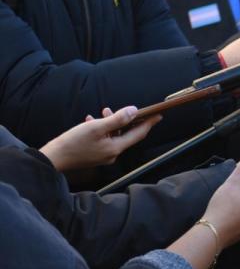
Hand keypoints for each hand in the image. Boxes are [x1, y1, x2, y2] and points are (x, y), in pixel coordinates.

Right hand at [40, 107, 160, 171]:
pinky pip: (103, 139)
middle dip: (128, 120)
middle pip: (127, 135)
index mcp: (116, 148)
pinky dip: (101, 129)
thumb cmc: (74, 142)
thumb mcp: (97, 127)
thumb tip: (134, 111)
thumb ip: (117, 119)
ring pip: (113, 135)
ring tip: (103, 112)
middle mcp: (112, 154)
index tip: (158, 114)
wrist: (53, 158)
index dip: (149, 123)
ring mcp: (103, 156)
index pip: (138, 134)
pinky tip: (91, 120)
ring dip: (111, 123)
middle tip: (129, 109)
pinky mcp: (94, 155)